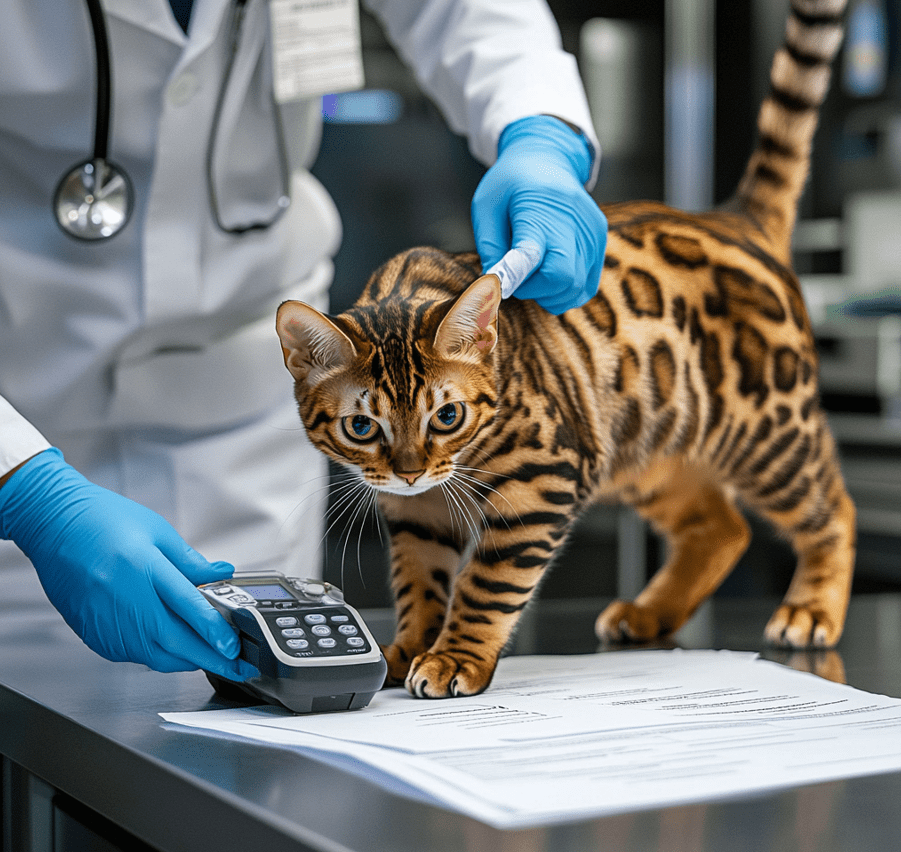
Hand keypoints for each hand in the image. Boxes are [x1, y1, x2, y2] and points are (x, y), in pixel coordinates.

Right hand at [0, 448, 256, 680]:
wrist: (53, 525)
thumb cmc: (103, 521)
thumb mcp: (157, 531)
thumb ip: (191, 561)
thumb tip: (222, 575)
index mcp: (143, 568)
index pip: (187, 607)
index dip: (214, 630)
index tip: (234, 646)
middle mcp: (124, 600)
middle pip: (175, 641)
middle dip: (211, 658)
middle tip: (237, 664)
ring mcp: (107, 623)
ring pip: (156, 656)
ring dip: (187, 661)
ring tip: (214, 657)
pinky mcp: (95, 636)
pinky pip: (135, 656)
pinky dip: (160, 656)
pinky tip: (176, 647)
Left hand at [472, 115, 607, 313]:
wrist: (547, 156)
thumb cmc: (510, 185)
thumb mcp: (486, 207)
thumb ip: (490, 248)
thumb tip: (495, 286)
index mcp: (535, 210)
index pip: (531, 253)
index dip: (517, 277)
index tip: (503, 288)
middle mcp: (570, 221)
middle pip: (561, 279)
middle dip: (534, 290)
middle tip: (519, 275)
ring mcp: (591, 231)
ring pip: (575, 289)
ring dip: (549, 294)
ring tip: (535, 272)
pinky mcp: (600, 239)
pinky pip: (586, 286)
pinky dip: (566, 292)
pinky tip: (552, 275)